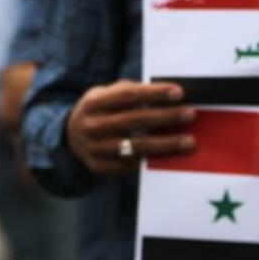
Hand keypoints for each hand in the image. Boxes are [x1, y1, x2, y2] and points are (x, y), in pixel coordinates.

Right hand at [65, 80, 194, 175]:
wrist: (68, 138)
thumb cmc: (98, 112)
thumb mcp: (103, 95)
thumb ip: (127, 92)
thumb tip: (164, 94)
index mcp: (93, 102)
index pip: (128, 95)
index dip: (154, 93)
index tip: (178, 92)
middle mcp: (92, 125)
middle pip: (134, 120)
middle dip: (165, 117)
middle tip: (190, 114)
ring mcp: (94, 148)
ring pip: (135, 147)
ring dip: (165, 144)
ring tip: (189, 141)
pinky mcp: (99, 167)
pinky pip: (129, 165)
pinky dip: (149, 160)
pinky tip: (167, 157)